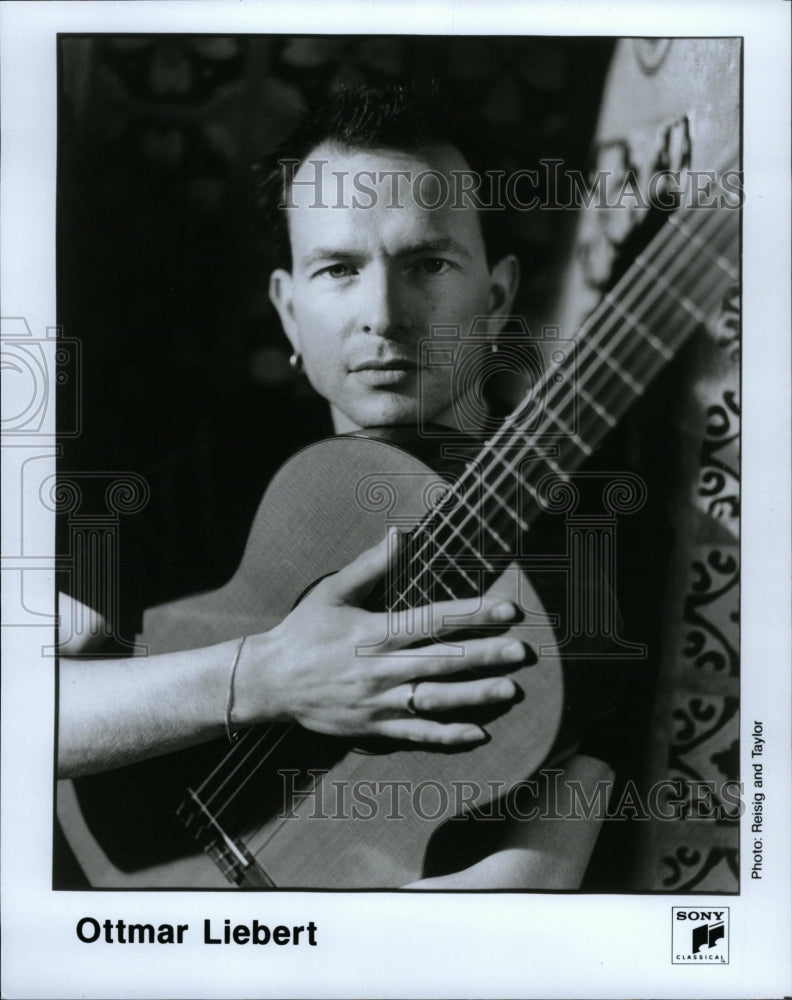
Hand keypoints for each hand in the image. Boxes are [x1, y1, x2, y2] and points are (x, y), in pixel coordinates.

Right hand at [235, 533, 531, 743]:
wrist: (271, 681)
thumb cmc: (304, 631)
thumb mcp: (331, 592)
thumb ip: (370, 566)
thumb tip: (399, 534)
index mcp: (375, 633)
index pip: (433, 621)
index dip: (473, 615)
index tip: (506, 610)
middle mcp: (381, 669)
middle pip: (443, 661)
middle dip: (485, 655)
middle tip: (521, 652)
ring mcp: (379, 701)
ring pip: (435, 699)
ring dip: (474, 695)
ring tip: (509, 690)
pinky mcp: (374, 727)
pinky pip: (417, 733)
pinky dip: (447, 734)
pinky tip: (477, 733)